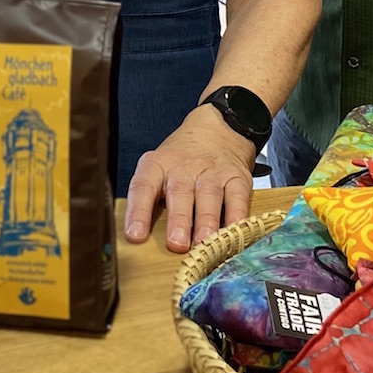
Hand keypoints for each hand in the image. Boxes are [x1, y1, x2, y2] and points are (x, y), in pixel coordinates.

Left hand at [124, 106, 257, 251]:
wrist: (216, 129)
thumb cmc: (181, 160)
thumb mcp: (159, 169)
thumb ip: (150, 199)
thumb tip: (138, 237)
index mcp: (158, 165)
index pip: (143, 187)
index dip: (138, 211)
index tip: (135, 235)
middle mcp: (184, 167)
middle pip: (179, 192)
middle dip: (178, 220)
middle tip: (176, 243)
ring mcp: (213, 171)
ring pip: (208, 196)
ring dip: (206, 221)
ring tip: (203, 242)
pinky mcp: (237, 177)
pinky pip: (237, 197)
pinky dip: (236, 216)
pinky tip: (233, 231)